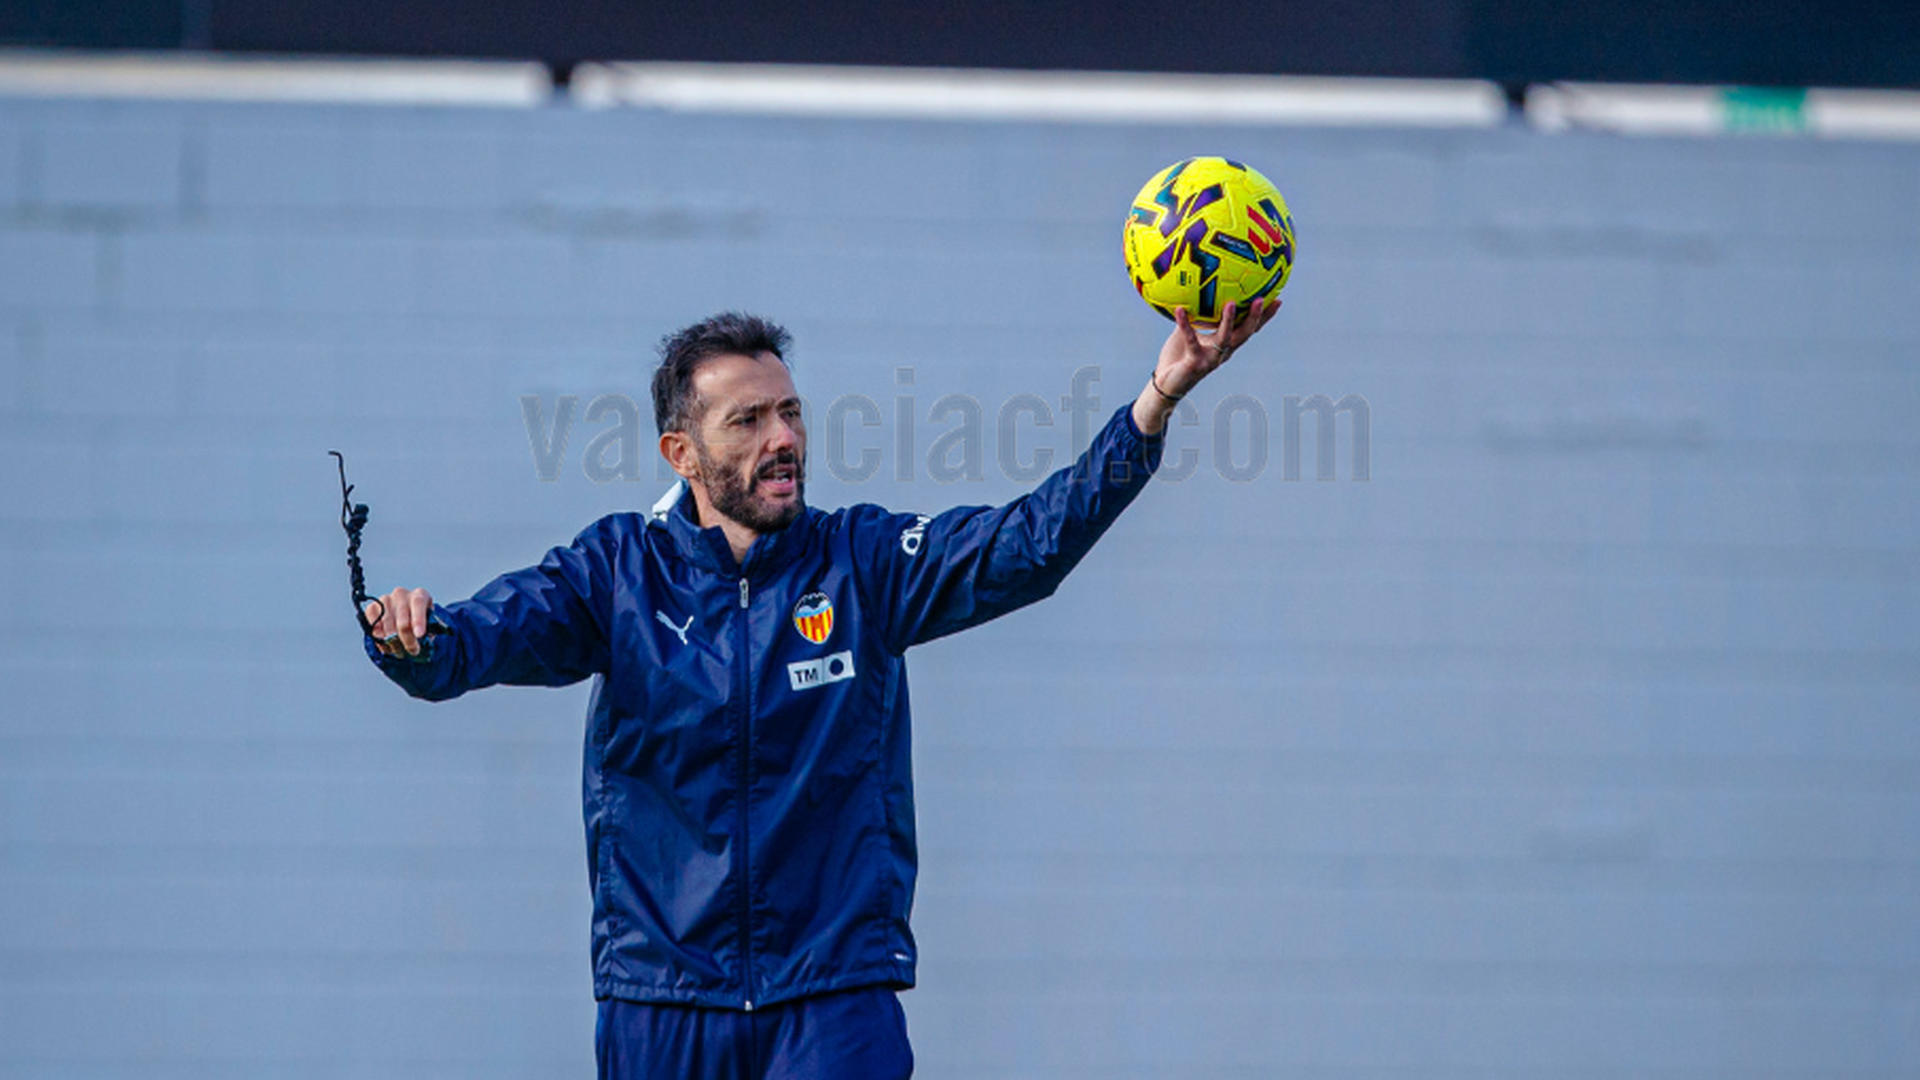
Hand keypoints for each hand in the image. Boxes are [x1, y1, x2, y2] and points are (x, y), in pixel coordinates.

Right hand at [365, 586, 434, 656]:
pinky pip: (373, 626)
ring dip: (394, 644)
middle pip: (403, 622)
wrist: (404, 614)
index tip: (420, 635)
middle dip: (408, 641)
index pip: (418, 604)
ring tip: (400, 651)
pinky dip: (379, 639)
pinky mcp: (372, 607)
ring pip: (388, 628)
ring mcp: (385, 600)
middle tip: (413, 651)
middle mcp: (401, 594)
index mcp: (419, 595)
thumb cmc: (419, 619)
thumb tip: (425, 640)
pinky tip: (387, 645)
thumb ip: (430, 629)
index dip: (419, 620)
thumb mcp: (430, 622)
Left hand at [1133, 297, 1281, 435]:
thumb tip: (1195, 289)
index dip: (1264, 317)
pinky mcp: (1195, 363)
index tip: (1276, 299)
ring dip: (1229, 321)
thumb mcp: (1190, 331)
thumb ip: (1196, 314)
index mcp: (1226, 344)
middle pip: (1245, 333)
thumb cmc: (1179, 355)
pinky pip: (1191, 341)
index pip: (1249, 328)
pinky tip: (1180, 310)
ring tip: (1231, 303)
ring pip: (1225, 339)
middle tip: (1262, 299)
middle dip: (1256, 317)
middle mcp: (1223, 352)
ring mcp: (1211, 359)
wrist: (1167, 384)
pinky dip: (1185, 325)